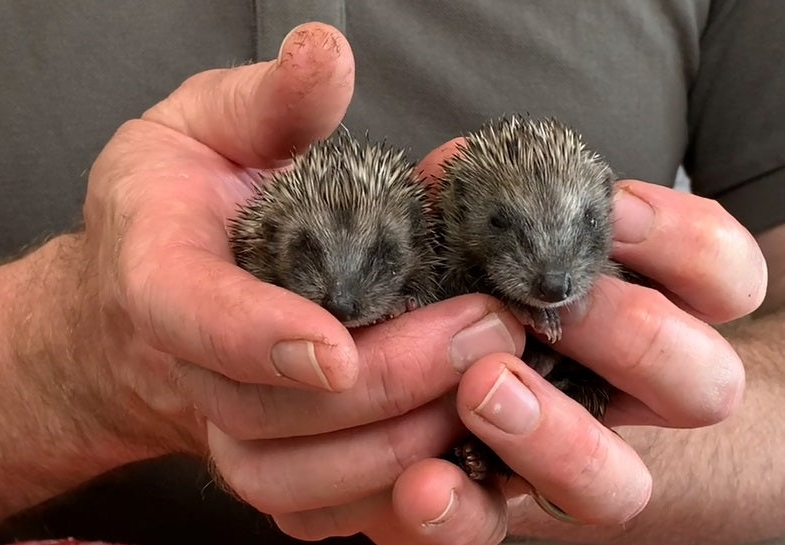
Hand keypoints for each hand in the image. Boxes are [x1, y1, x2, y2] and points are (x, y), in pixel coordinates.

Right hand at [76, 22, 528, 543]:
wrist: (144, 298)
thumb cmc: (177, 200)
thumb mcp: (206, 126)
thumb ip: (265, 102)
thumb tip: (325, 51)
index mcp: (156, 277)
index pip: (190, 318)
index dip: (256, 337)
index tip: (335, 343)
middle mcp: (186, 371)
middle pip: (270, 413)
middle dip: (386, 381)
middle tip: (489, 325)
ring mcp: (228, 432)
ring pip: (299, 481)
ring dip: (402, 444)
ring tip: (494, 379)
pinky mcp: (271, 467)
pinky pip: (326, 515)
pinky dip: (396, 500)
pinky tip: (470, 448)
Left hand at [371, 139, 762, 541]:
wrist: (385, 380)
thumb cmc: (441, 280)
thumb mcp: (458, 228)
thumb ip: (467, 195)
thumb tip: (460, 166)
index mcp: (638, 313)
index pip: (724, 279)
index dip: (688, 246)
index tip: (611, 211)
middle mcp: (622, 395)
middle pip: (706, 384)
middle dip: (637, 336)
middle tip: (553, 306)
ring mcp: (566, 460)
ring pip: (620, 487)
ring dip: (560, 437)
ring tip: (483, 388)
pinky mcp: (492, 507)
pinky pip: (495, 531)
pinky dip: (462, 513)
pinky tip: (422, 486)